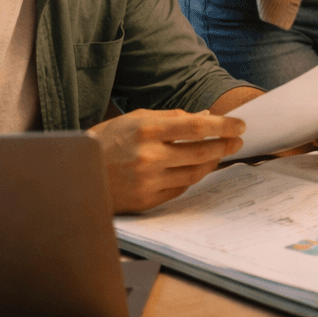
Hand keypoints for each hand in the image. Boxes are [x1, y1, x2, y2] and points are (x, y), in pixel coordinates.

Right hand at [87, 108, 243, 212]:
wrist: (77, 172)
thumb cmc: (108, 140)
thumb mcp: (136, 118)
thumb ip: (172, 117)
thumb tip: (205, 116)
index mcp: (147, 130)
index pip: (197, 127)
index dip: (224, 125)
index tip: (240, 124)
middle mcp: (149, 157)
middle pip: (201, 152)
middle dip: (225, 145)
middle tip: (238, 141)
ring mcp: (148, 181)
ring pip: (194, 173)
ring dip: (212, 162)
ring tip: (221, 153)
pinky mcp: (146, 200)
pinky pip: (180, 189)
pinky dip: (193, 177)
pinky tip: (199, 168)